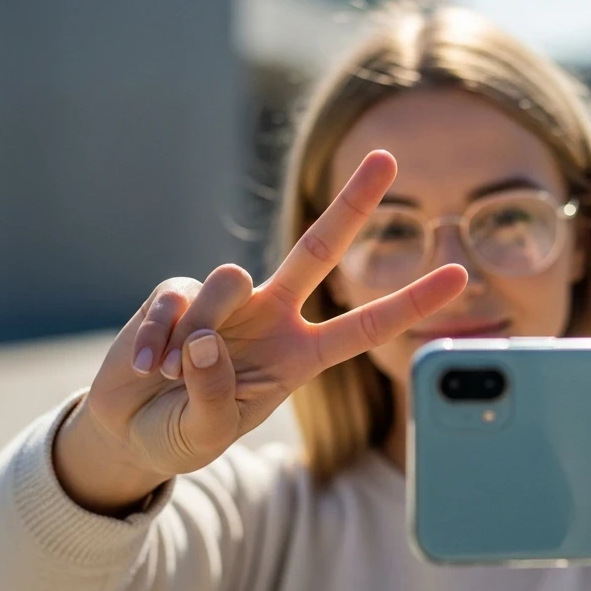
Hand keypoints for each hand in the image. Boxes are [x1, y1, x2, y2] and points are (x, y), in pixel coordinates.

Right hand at [78, 150, 467, 478]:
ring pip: (228, 282)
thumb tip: (206, 339)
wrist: (131, 429)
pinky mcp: (177, 292)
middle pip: (319, 250)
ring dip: (198, 333)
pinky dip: (157, 339)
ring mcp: (227, 301)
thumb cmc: (183, 434)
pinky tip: (147, 368)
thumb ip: (213, 393)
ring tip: (170, 376)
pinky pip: (175, 299)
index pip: (365, 326)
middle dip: (353, 204)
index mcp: (300, 356)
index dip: (411, 302)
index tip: (459, 274)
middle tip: (388, 157)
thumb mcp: (207, 432)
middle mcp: (273, 317)